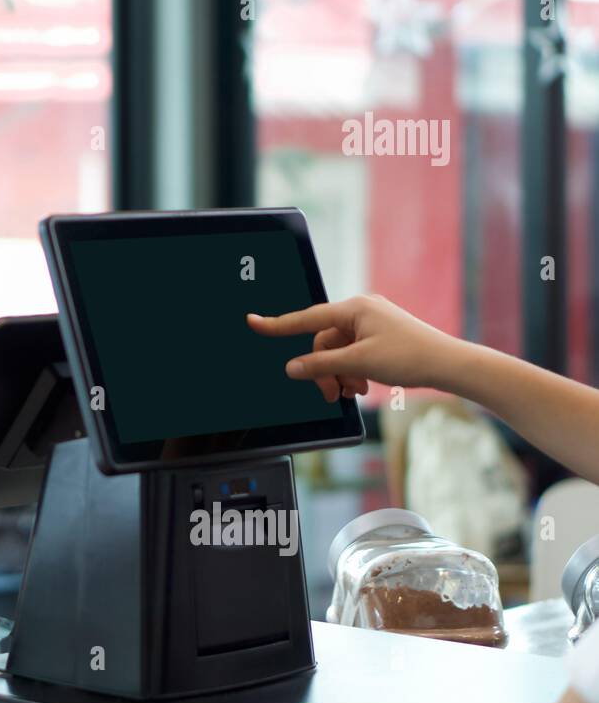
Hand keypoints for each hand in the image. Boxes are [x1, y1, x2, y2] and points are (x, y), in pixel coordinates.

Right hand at [246, 294, 459, 401]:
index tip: (253, 322)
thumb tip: (293, 368)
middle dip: (325, 370)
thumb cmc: (411, 357)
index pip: (307, 318)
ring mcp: (371, 324)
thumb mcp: (360, 363)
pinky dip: (352, 371)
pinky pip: (352, 354)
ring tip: (353, 391)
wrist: (450, 365)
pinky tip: (362, 386)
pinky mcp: (379, 337)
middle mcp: (361, 312)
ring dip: (340, 374)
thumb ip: (321, 365)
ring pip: (338, 352)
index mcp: (354, 308)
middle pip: (323, 343)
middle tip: (332, 394)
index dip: (278, 324)